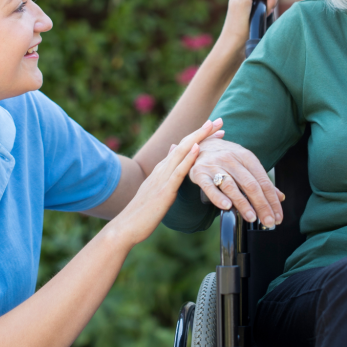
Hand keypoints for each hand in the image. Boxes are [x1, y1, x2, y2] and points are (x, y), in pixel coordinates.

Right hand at [113, 119, 223, 245]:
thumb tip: (173, 149)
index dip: (199, 136)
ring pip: (182, 152)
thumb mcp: (156, 188)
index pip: (183, 147)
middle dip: (202, 131)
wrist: (127, 226)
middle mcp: (162, 168)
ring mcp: (162, 178)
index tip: (214, 128)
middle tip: (219, 120)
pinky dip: (188, 158)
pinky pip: (178, 171)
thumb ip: (166, 170)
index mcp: (162, 169)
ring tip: (211, 126)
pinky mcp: (164, 190)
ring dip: (198, 138)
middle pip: (184, 144)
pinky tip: (198, 148)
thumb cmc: (143, 212)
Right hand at [189, 137, 283, 226]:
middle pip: (250, 184)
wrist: (201, 144)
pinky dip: (218, 197)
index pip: (263, 181)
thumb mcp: (245, 163)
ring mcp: (215, 165)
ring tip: (252, 217)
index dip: (272, 200)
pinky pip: (209, 187)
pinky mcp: (200, 173)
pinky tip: (226, 207)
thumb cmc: (227, 157)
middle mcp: (231, 159)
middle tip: (268, 221)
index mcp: (246, 157)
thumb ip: (261, 180)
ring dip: (243, 204)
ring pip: (231, 186)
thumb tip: (280, 197)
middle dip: (261, 205)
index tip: (277, 216)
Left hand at [217, 0, 282, 53]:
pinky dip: (271, 8)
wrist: (236, 43)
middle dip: (272, 0)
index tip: (261, 9)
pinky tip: (263, 15)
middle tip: (262, 12)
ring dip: (271, 5)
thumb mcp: (240, 0)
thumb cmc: (238, 25)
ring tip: (261, 14)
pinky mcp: (258, 3)